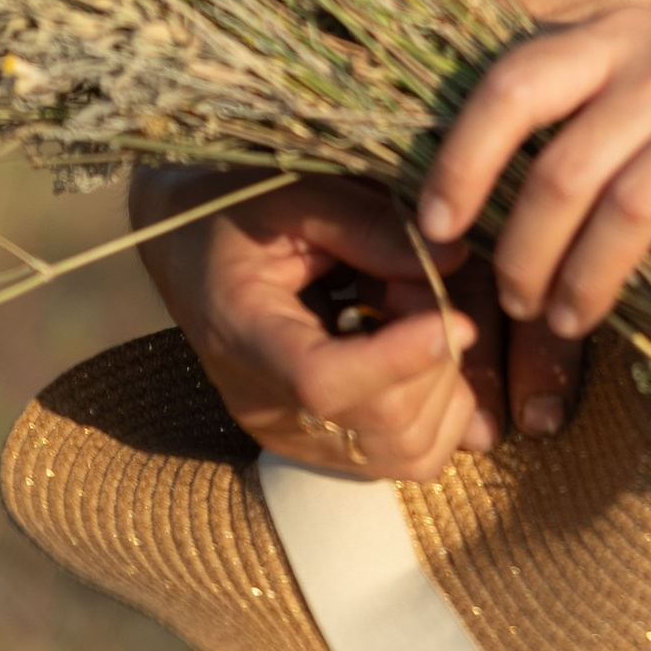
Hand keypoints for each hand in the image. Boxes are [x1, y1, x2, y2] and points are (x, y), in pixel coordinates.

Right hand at [133, 170, 491, 483]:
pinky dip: (443, 407)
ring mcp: (297, 437)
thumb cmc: (243, 213)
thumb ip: (368, 225)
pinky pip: (408, 455)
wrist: (192, 253)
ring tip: (420, 317)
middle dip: (434, 356)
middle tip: (431, 288)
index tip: (458, 319)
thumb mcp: (296, 195)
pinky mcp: (325, 445)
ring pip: (406, 451)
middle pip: (380, 423)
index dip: (399, 359)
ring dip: (444, 381)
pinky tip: (426, 351)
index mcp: (243, 337)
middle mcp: (267, 409)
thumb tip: (453, 258)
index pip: (322, 383)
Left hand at [416, 10, 650, 358]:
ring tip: (573, 325)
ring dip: (591, 281)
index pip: (515, 85)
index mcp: (623, 31)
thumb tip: (467, 183)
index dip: (463, 161)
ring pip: (636, 204)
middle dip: (526, 253)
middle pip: (568, 167)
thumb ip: (580, 100)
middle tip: (519, 306)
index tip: (439, 230)